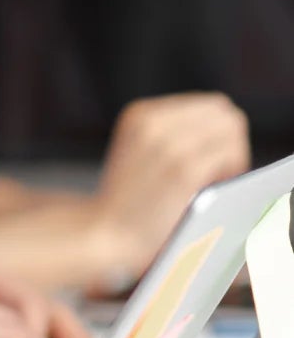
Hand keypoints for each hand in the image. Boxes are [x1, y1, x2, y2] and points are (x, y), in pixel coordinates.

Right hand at [93, 94, 249, 275]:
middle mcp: (153, 121)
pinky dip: (232, 170)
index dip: (219, 133)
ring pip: (232, 130)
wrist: (104, 232)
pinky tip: (214, 189)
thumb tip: (227, 129)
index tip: (211, 160)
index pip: (211, 105)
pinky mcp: (184, 169)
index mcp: (141, 113)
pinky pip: (229, 153)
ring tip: (213, 181)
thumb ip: (171, 133)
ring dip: (233, 156)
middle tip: (217, 172)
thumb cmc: (129, 201)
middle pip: (225, 113)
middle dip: (230, 141)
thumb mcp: (139, 151)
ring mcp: (168, 144)